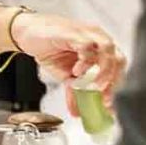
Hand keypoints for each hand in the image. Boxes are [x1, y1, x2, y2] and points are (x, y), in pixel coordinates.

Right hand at [10, 11, 125, 103]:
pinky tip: (76, 72)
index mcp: (99, 49)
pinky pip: (87, 46)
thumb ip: (75, 91)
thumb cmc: (49, 47)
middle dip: (113, 81)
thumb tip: (79, 112)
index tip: (108, 105)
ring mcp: (87, 34)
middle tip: (103, 97)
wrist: (27, 32)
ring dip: (104, 71)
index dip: (116, 87)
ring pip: (108, 51)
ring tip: (93, 85)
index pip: (118, 67)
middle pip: (118, 59)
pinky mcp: (74, 32)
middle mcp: (97, 39)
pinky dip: (85, 62)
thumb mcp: (64, 75)